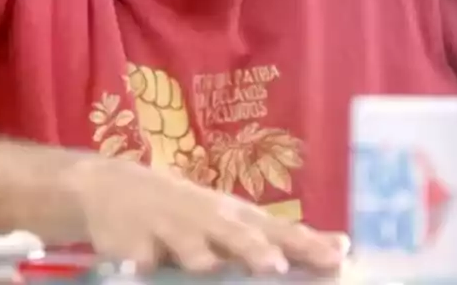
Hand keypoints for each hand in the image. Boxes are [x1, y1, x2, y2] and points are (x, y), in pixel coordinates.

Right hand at [63, 156, 348, 273]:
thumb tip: (344, 246)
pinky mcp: (131, 243)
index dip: (306, 246)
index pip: (277, 232)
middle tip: (275, 266)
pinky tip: (141, 269)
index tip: (338, 258)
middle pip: (235, 235)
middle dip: (254, 250)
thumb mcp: (235, 219)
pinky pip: (139, 261)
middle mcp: (206, 219)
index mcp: (235, 216)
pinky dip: (141, 266)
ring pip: (188, 246)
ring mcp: (168, 229)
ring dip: (201, 257)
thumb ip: (284, 237)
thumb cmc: (190, 212)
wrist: (111, 187)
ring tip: (209, 266)